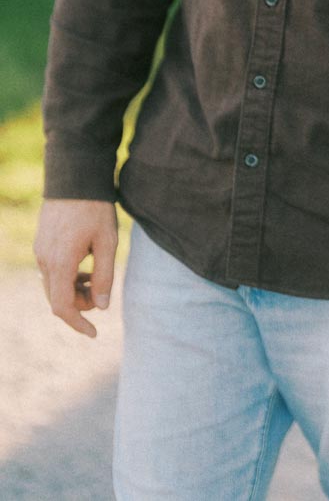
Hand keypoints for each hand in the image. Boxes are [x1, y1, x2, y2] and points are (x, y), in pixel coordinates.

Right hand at [34, 199, 117, 336]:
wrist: (75, 177)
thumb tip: (101, 307)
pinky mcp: (41, 243)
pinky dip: (67, 277)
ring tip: (95, 275)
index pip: (63, 308)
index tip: (94, 333)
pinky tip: (84, 264)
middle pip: (57, 300)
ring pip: (53, 286)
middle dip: (79, 305)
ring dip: (73, 290)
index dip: (78, 324)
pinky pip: (51, 271)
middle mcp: (44, 261)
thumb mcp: (108, 242)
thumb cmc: (95, 208)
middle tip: (100, 293)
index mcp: (61, 263)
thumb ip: (104, 276)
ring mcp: (39, 252)